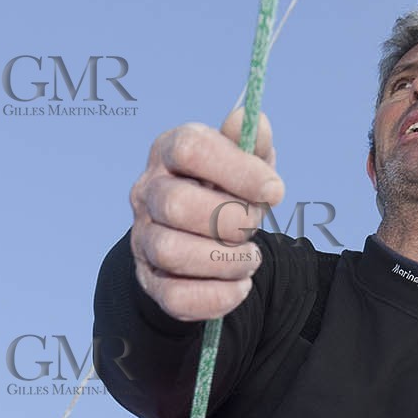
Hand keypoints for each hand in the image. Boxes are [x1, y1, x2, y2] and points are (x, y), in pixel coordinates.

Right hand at [128, 108, 282, 320]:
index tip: (274, 190)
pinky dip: (216, 296)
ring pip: (171, 252)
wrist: (203, 235)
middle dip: (230, 220)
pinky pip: (175, 297)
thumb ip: (252, 139)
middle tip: (253, 227)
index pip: (190, 149)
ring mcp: (143, 237)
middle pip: (176, 203)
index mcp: (169, 151)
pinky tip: (238, 285)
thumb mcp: (246, 160)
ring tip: (248, 258)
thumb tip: (249, 120)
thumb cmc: (226, 190)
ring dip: (224, 260)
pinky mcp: (149, 280)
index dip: (236, 170)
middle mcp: (147, 192)